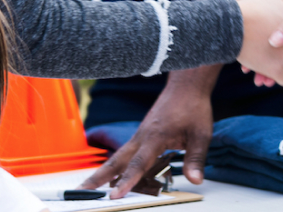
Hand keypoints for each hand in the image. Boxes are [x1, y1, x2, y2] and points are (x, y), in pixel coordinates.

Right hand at [81, 81, 212, 197]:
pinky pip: (125, 154)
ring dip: (102, 173)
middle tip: (81, 191)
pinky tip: (111, 177)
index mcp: (155, 137)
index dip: (127, 181)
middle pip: (117, 161)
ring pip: (118, 157)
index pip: (139, 163)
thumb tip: (195, 180)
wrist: (186, 87)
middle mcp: (142, 137)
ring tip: (87, 188)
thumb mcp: (201, 134)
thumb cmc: (193, 107)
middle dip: (98, 178)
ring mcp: (139, 136)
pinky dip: (115, 166)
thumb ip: (196, 158)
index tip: (115, 195)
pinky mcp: (141, 136)